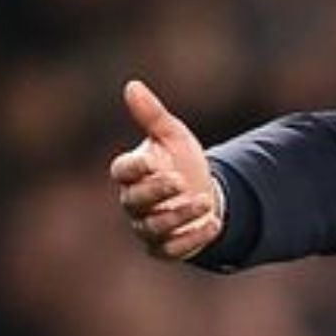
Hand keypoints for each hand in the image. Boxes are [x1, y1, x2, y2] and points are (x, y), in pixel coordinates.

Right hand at [109, 80, 222, 259]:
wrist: (205, 195)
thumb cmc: (181, 163)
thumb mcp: (173, 136)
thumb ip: (152, 115)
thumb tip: (132, 85)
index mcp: (132, 173)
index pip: (122, 171)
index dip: (135, 167)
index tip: (153, 160)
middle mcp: (133, 202)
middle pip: (134, 201)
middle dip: (157, 192)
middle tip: (181, 182)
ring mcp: (146, 227)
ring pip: (153, 227)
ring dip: (180, 215)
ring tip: (206, 202)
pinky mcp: (163, 248)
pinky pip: (171, 250)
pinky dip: (192, 239)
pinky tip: (214, 225)